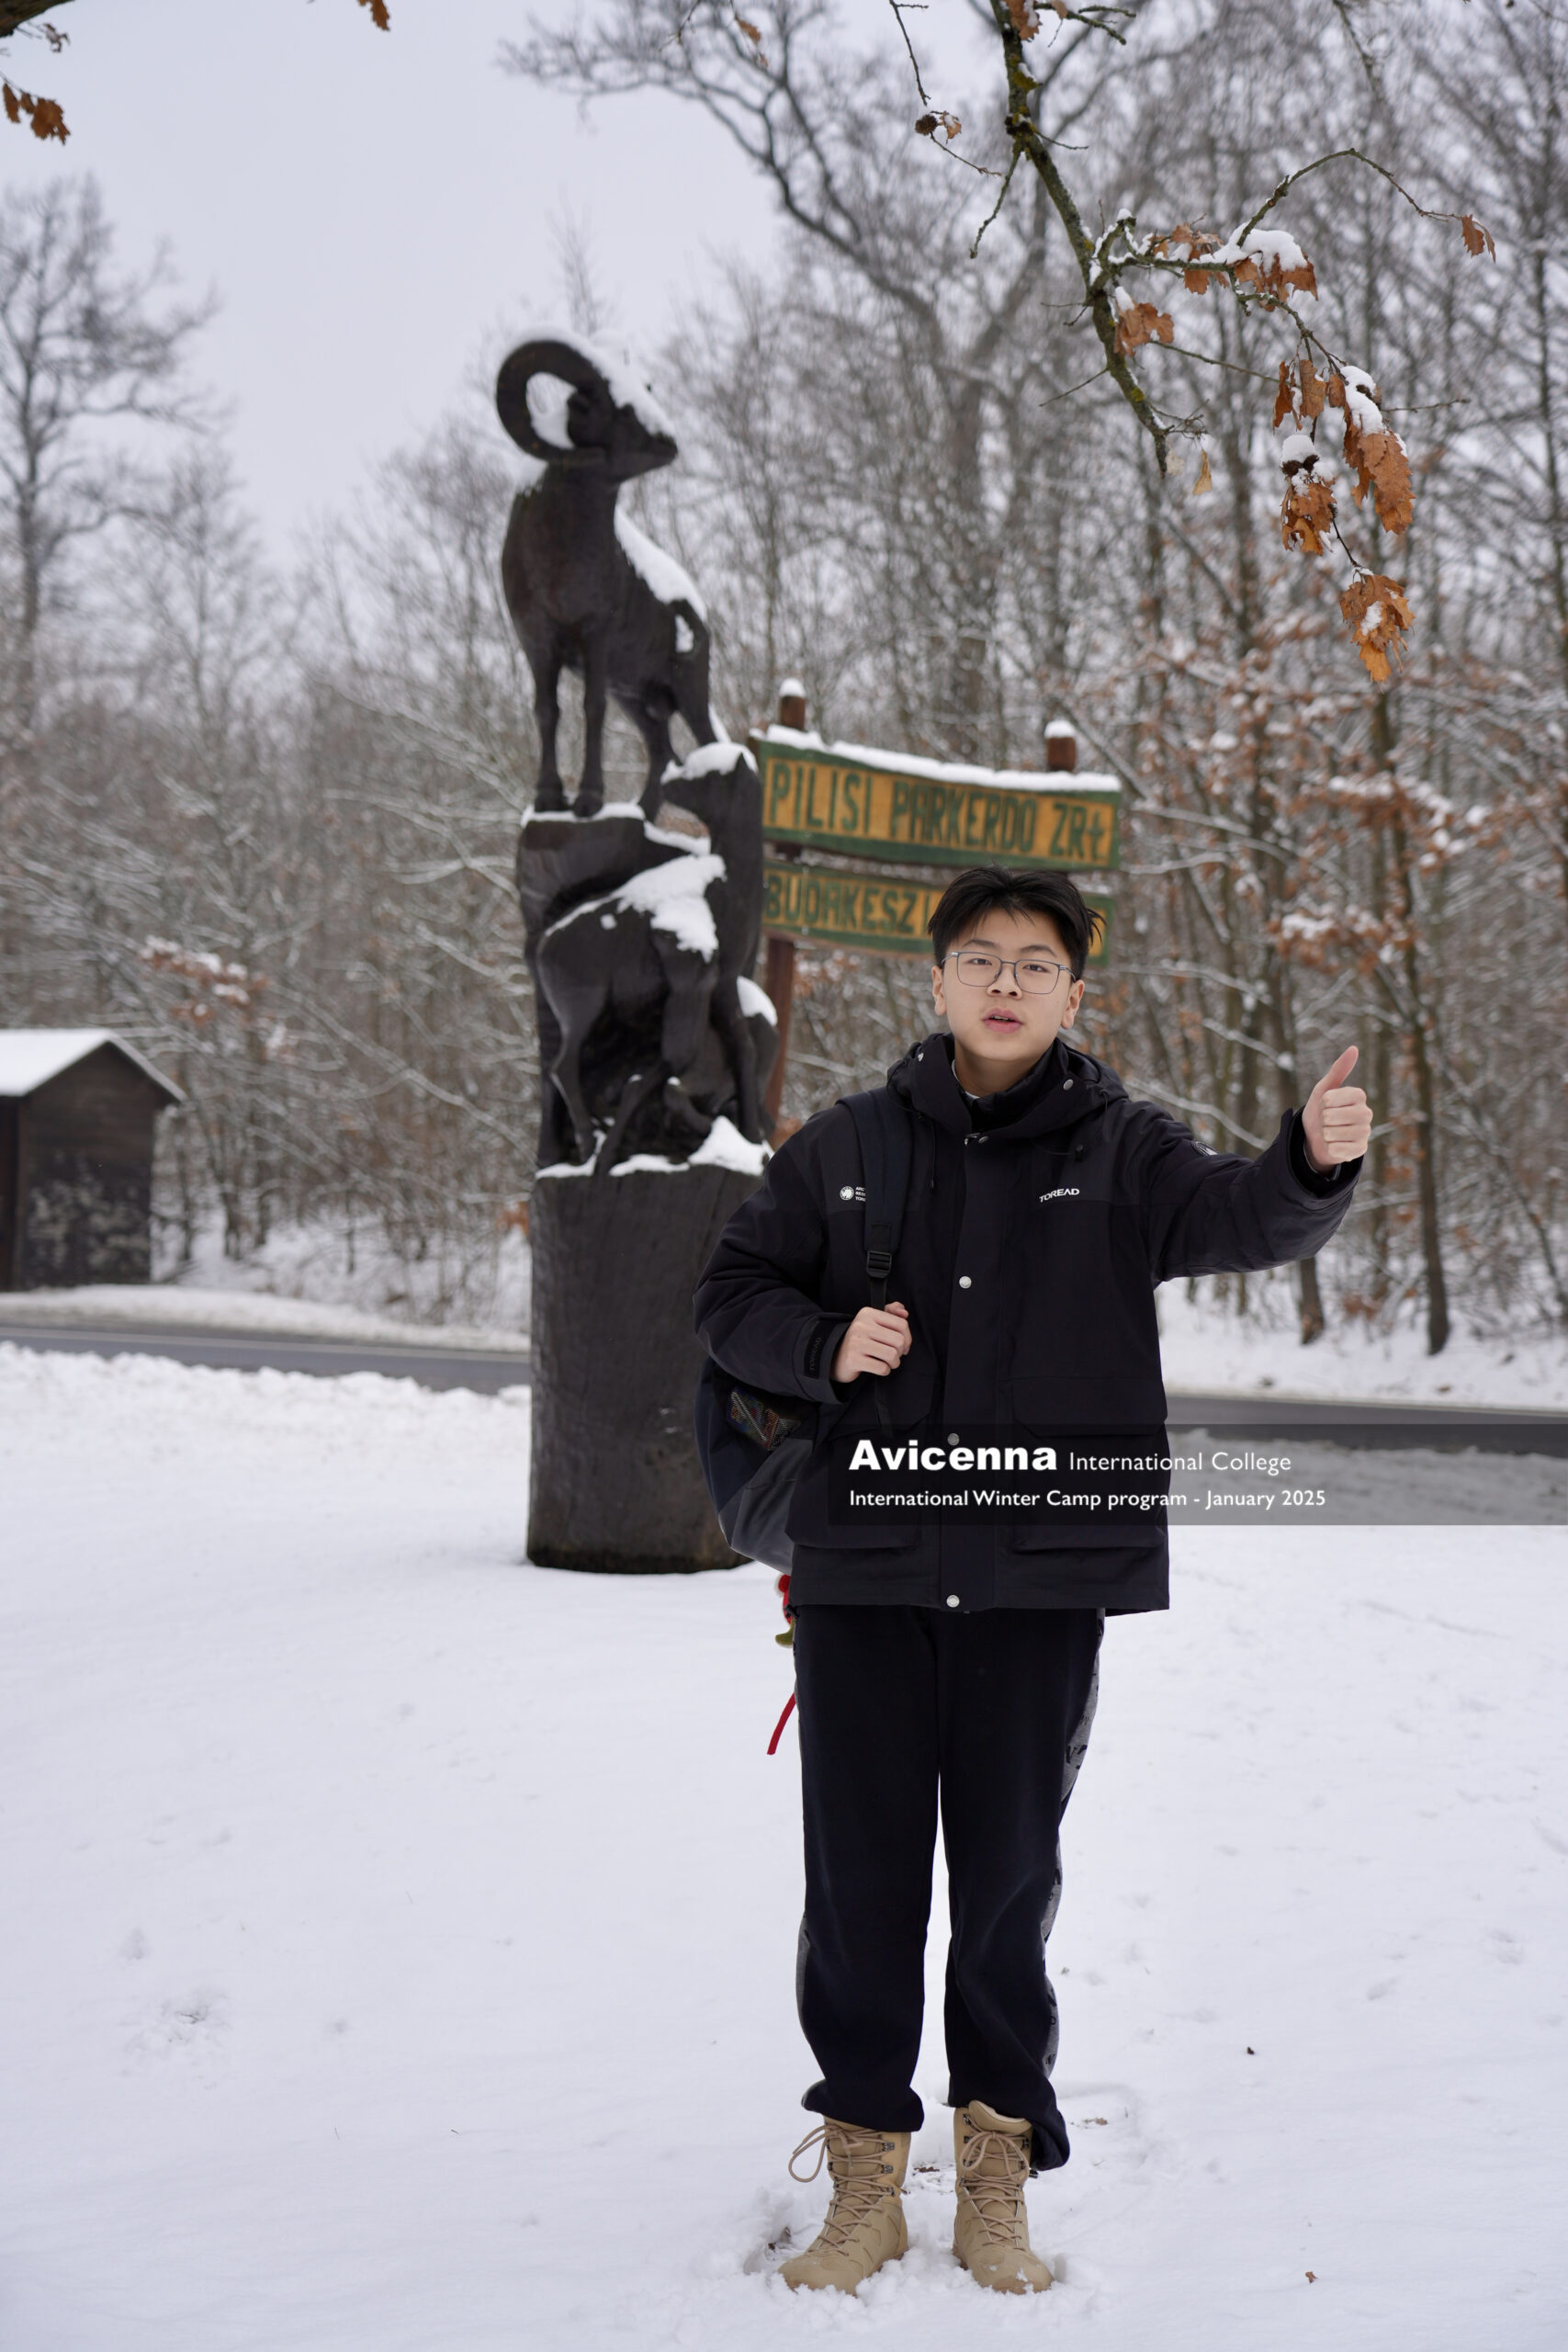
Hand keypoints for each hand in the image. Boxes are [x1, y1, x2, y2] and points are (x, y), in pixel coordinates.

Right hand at [831, 1302, 911, 1381]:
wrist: (835, 1356)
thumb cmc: (860, 1339)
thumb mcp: (873, 1321)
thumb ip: (890, 1312)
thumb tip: (904, 1312)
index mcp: (868, 1313)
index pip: (901, 1324)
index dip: (908, 1338)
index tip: (904, 1345)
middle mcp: (861, 1326)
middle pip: (899, 1341)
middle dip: (901, 1352)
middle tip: (894, 1354)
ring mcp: (856, 1343)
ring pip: (892, 1355)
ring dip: (894, 1363)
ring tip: (887, 1362)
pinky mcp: (853, 1360)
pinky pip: (882, 1368)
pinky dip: (885, 1370)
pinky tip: (878, 1367)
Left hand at [1302, 1046, 1372, 1170]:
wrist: (1316, 1137)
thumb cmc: (1321, 1110)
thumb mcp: (1324, 1089)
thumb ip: (1338, 1070)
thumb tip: (1354, 1048)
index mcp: (1359, 1096)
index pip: (1330, 1098)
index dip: (1322, 1103)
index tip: (1325, 1104)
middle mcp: (1366, 1113)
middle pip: (1331, 1116)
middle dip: (1322, 1119)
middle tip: (1327, 1120)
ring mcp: (1365, 1133)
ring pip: (1334, 1134)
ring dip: (1325, 1134)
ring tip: (1330, 1132)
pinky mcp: (1360, 1150)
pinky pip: (1338, 1150)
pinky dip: (1330, 1148)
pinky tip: (1334, 1145)